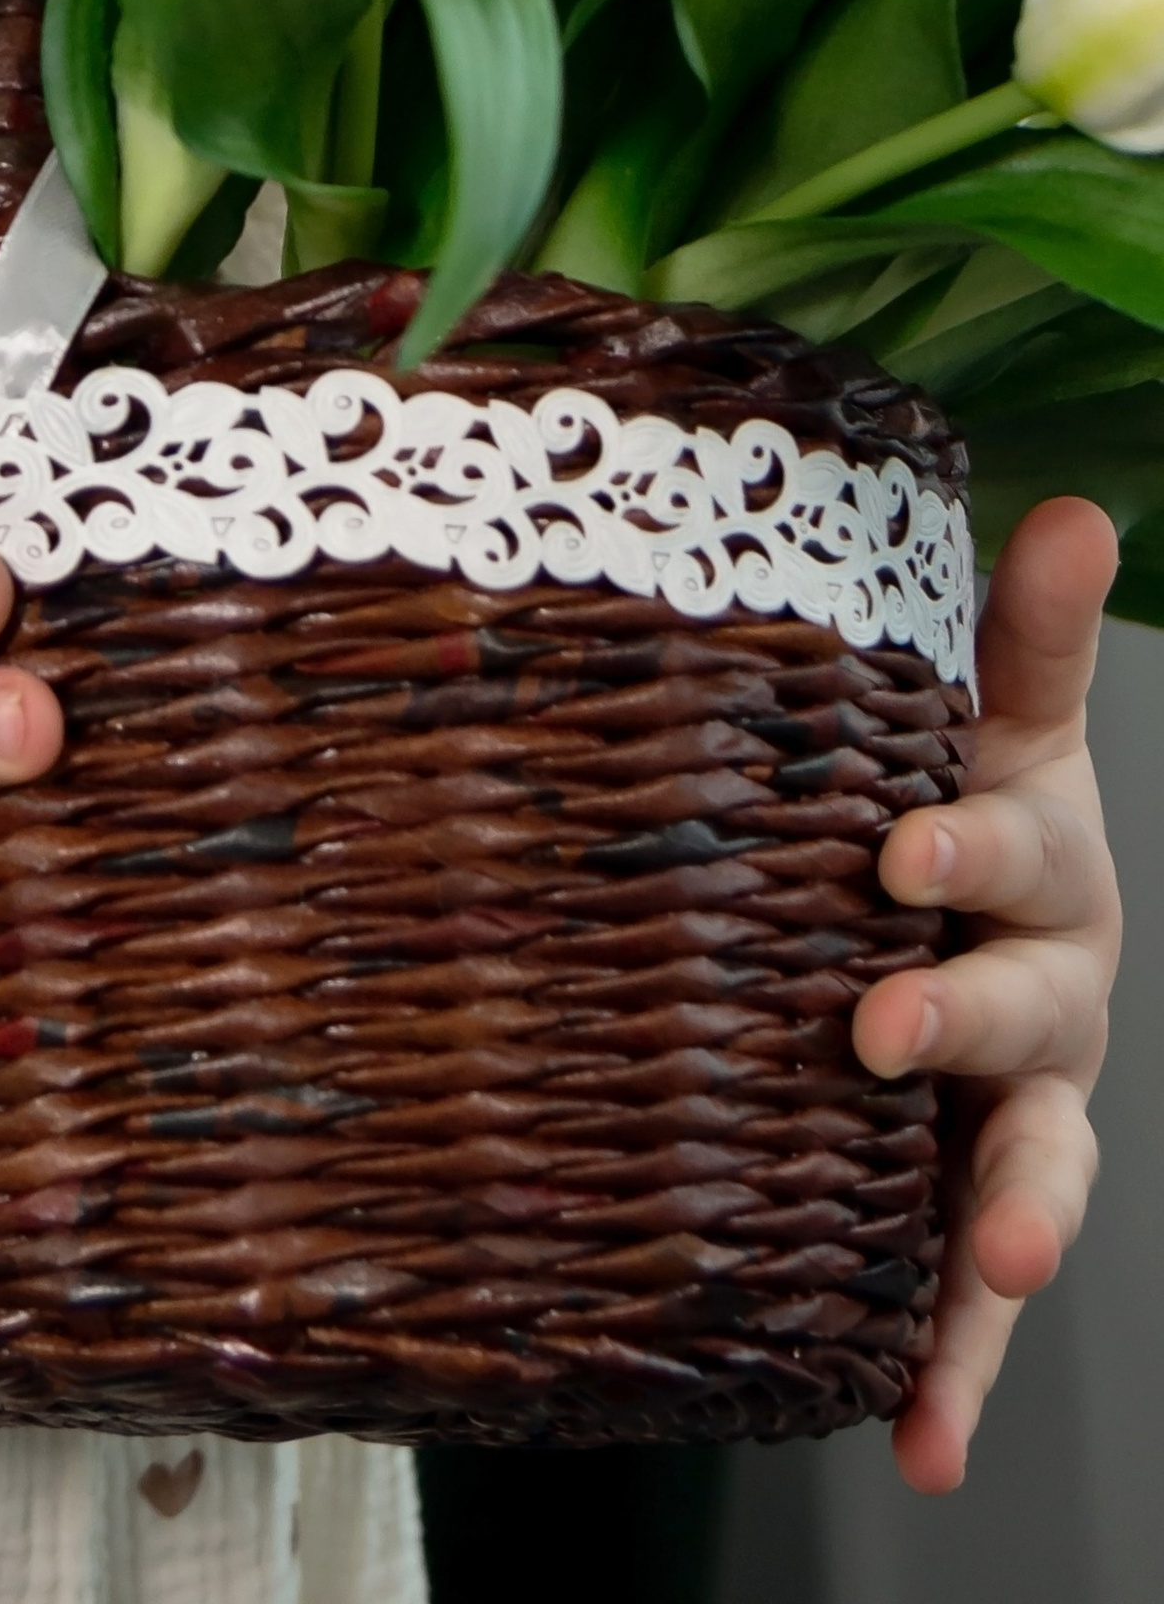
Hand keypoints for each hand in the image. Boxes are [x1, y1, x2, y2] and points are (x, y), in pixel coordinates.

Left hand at [854, 493, 1120, 1490]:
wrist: (959, 909)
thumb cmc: (954, 795)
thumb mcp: (990, 715)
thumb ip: (1026, 630)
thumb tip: (1077, 509)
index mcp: (1038, 870)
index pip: (1013, 850)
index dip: (966, 844)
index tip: (902, 844)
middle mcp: (1048, 998)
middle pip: (1024, 1015)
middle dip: (962, 1019)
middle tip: (882, 1025)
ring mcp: (1020, 1111)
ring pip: (1035, 1170)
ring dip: (1016, 1222)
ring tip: (999, 1275)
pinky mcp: (968, 1210)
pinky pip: (966, 1300)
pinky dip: (954, 1375)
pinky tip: (917, 1449)